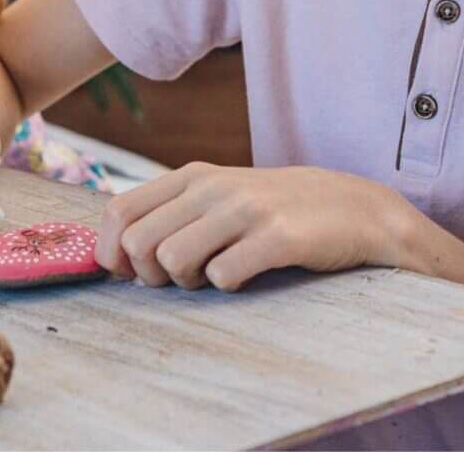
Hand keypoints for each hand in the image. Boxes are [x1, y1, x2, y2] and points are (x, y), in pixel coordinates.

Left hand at [95, 162, 402, 290]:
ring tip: (216, 275)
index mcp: (190, 177)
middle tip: (184, 277)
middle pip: (137, 242)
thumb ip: (169, 217)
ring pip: (171, 258)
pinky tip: (247, 276)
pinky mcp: (277, 236)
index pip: (118, 212)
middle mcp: (211, 187)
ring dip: (188, 282)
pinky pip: (223, 274)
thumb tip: (114, 257)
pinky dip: (227, 286)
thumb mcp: (217, 199)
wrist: (353, 208)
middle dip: (150, 274)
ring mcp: (244, 209)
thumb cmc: (272, 211)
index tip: (129, 275)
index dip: (110, 252)